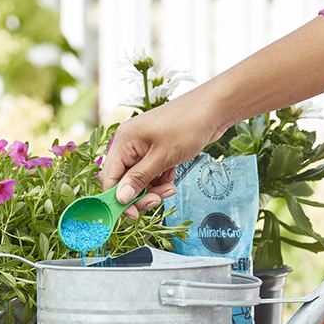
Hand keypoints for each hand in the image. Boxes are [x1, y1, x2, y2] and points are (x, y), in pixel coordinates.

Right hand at [100, 96, 222, 218]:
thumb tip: (120, 198)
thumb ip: (139, 179)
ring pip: (139, 179)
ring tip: (170, 188)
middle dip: (140, 194)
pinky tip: (172, 177)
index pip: (109, 177)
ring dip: (153, 188)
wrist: (214, 109)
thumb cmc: (188, 125)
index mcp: (124, 140)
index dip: (118, 198)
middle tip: (157, 201)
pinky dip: (160, 179)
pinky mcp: (156, 150)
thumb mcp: (162, 157)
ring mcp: (143, 146)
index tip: (133, 214)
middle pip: (124, 180)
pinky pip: (151, 172)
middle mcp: (129, 143)